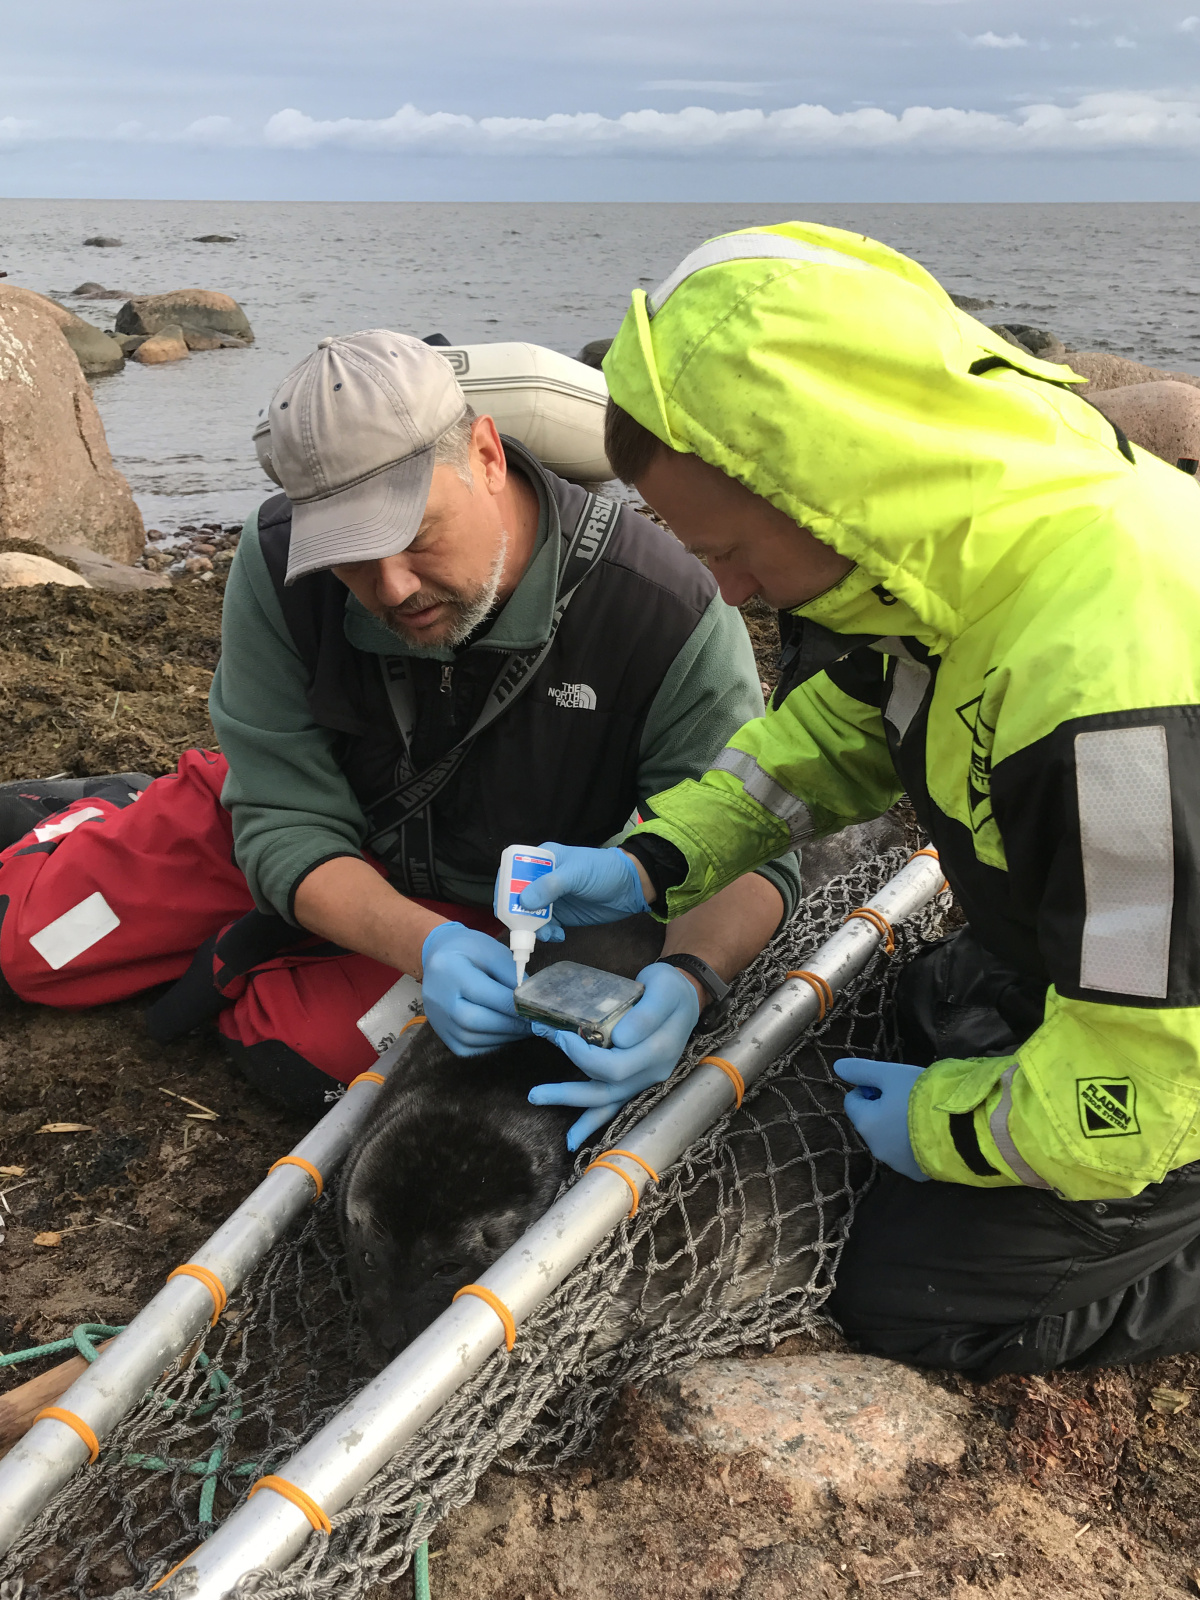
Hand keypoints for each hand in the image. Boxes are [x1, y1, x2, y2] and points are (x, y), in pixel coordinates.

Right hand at [420, 922, 531, 1055]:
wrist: (438, 957)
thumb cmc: (469, 950)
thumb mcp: (491, 950)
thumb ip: (511, 974)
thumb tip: (529, 1001)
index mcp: (448, 968)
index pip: (482, 993)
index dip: (512, 1005)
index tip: (536, 1009)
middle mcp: (437, 997)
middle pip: (473, 1020)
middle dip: (510, 1025)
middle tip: (535, 1023)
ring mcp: (436, 1018)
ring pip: (471, 1039)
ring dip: (503, 1037)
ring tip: (525, 1029)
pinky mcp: (441, 1033)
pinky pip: (467, 1048)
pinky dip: (491, 1044)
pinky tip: (507, 1034)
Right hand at [514, 842, 647, 939]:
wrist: (630, 888)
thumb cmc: (603, 870)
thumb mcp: (576, 873)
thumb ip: (550, 885)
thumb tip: (523, 902)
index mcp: (541, 860)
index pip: (512, 873)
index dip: (506, 889)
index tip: (508, 908)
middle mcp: (541, 880)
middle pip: (516, 899)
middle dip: (518, 915)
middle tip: (527, 927)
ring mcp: (550, 899)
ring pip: (528, 917)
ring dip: (533, 928)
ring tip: (549, 933)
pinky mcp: (560, 916)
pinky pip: (544, 928)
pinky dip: (547, 934)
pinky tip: (559, 935)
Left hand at [528, 963, 698, 1148]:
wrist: (686, 997)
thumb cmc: (670, 988)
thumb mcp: (663, 988)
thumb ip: (646, 1014)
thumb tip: (620, 1039)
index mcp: (658, 1051)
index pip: (615, 1066)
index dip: (584, 1056)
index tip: (562, 1036)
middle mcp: (652, 1072)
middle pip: (606, 1090)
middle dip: (568, 1092)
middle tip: (534, 1091)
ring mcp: (644, 1080)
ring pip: (606, 1102)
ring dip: (573, 1105)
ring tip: (541, 1106)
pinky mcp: (635, 1081)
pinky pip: (612, 1106)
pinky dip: (591, 1121)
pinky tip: (572, 1139)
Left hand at [835, 1057, 929, 1182]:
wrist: (963, 1130)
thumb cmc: (922, 1097)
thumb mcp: (891, 1074)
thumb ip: (863, 1070)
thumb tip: (838, 1067)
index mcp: (866, 1124)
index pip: (853, 1102)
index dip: (869, 1089)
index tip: (891, 1084)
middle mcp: (876, 1149)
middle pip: (871, 1122)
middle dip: (884, 1108)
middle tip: (909, 1097)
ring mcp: (897, 1165)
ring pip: (889, 1139)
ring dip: (899, 1126)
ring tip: (924, 1115)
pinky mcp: (918, 1174)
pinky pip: (909, 1154)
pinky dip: (914, 1143)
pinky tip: (932, 1133)